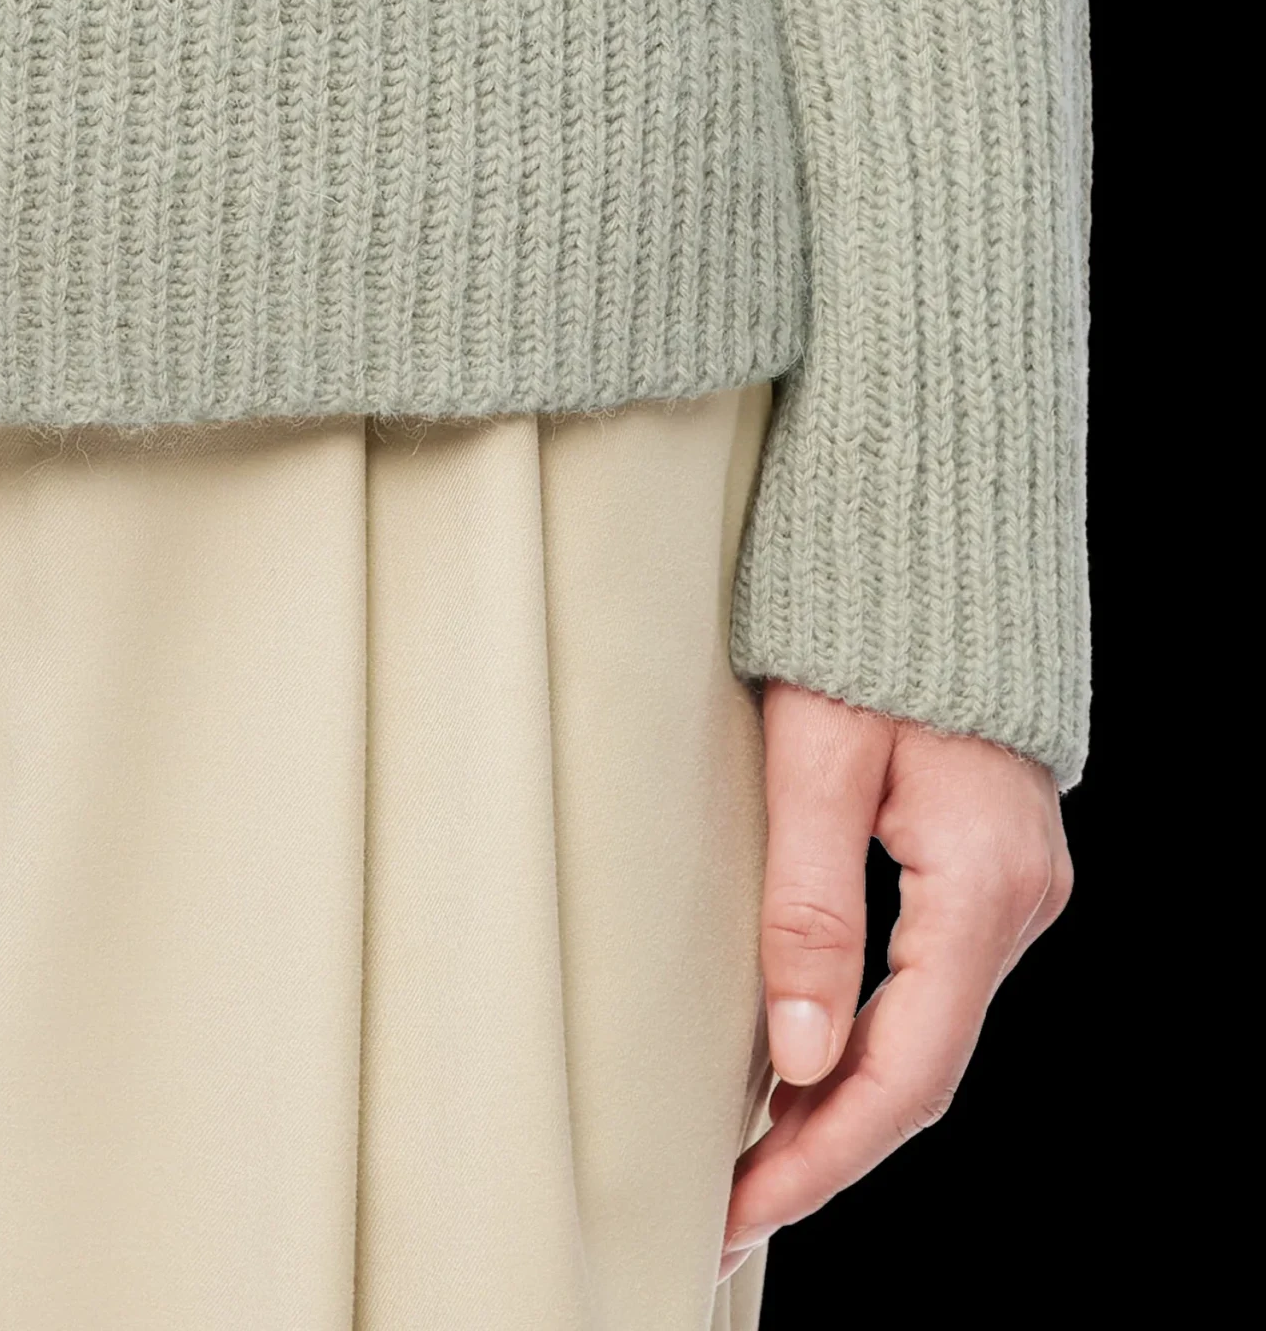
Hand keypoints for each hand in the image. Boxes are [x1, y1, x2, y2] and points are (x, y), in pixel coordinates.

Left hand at [720, 680, 1071, 1280]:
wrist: (930, 533)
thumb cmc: (862, 624)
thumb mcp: (815, 760)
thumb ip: (810, 910)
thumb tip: (798, 1059)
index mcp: (983, 881)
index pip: (906, 1073)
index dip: (822, 1158)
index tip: (737, 1213)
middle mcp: (1020, 897)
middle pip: (925, 1070)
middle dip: (828, 1151)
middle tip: (727, 1213)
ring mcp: (1015, 881)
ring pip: (931, 1033)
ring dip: (844, 1101)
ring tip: (750, 1161)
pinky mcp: (989, 862)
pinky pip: (933, 984)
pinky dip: (870, 1040)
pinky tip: (806, 1069)